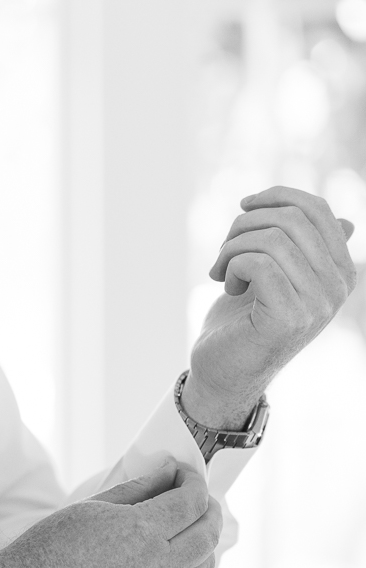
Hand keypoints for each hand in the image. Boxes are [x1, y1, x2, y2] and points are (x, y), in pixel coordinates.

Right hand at [0, 460, 221, 567]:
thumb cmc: (49, 547)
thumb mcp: (91, 507)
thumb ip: (137, 490)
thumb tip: (167, 473)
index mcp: (141, 533)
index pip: (191, 502)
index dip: (195, 481)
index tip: (186, 472)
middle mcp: (157, 567)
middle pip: (207, 534)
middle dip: (210, 509)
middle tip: (197, 493)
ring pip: (203, 565)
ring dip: (204, 539)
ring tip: (188, 523)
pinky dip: (186, 563)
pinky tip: (166, 550)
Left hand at [185, 187, 357, 427]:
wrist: (222, 371)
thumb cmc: (244, 320)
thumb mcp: (276, 274)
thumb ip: (306, 248)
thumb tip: (347, 221)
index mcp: (341, 271)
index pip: (319, 210)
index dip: (277, 196)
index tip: (245, 206)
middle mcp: (338, 288)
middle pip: (292, 220)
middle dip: (246, 224)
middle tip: (224, 249)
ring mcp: (318, 305)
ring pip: (273, 240)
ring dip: (232, 248)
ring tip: (222, 269)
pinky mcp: (290, 319)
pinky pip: (259, 265)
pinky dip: (232, 266)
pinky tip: (227, 284)